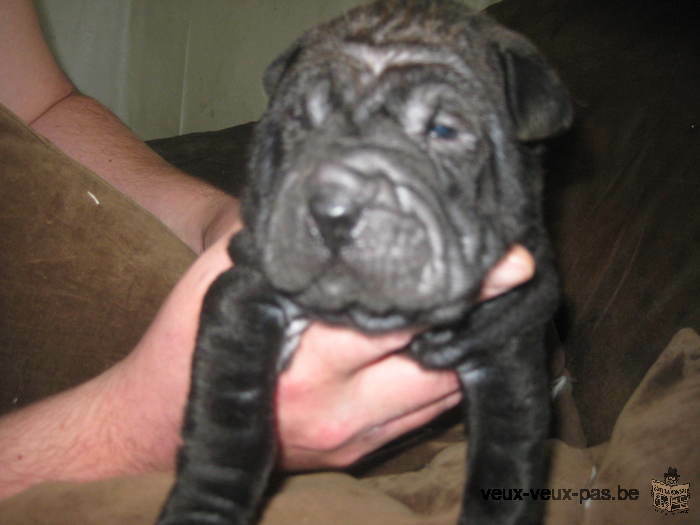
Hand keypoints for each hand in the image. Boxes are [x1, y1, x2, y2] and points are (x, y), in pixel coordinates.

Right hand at [110, 233, 533, 471]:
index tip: (505, 259)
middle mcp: (340, 408)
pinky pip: (425, 414)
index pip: (402, 317)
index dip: (457, 287)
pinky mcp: (359, 452)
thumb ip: (279, 243)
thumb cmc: (189, 343)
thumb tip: (336, 205)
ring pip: (443, 392)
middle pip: (437, 359)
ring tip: (491, 300)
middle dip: (480, 314)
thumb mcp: (221, 279)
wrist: (163, 422)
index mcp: (307, 361)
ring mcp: (355, 438)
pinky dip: (447, 374)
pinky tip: (454, 338)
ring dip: (470, 346)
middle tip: (512, 271)